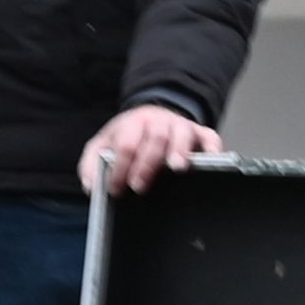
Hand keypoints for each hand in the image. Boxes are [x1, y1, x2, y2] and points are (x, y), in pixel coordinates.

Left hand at [80, 104, 227, 195]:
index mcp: (133, 123)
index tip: (116, 189)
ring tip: (177, 168)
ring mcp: (181, 126)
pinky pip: (211, 138)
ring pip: (182, 134)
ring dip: (179, 151)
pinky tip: (210, 161)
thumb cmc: (127, 136)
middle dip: (146, 163)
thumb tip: (91, 186)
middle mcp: (158, 121)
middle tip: (139, 185)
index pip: (126, 144)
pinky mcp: (201, 133)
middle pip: (154, 138)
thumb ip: (92, 162)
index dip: (120, 167)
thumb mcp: (104, 143)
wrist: (152, 115)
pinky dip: (213, 148)